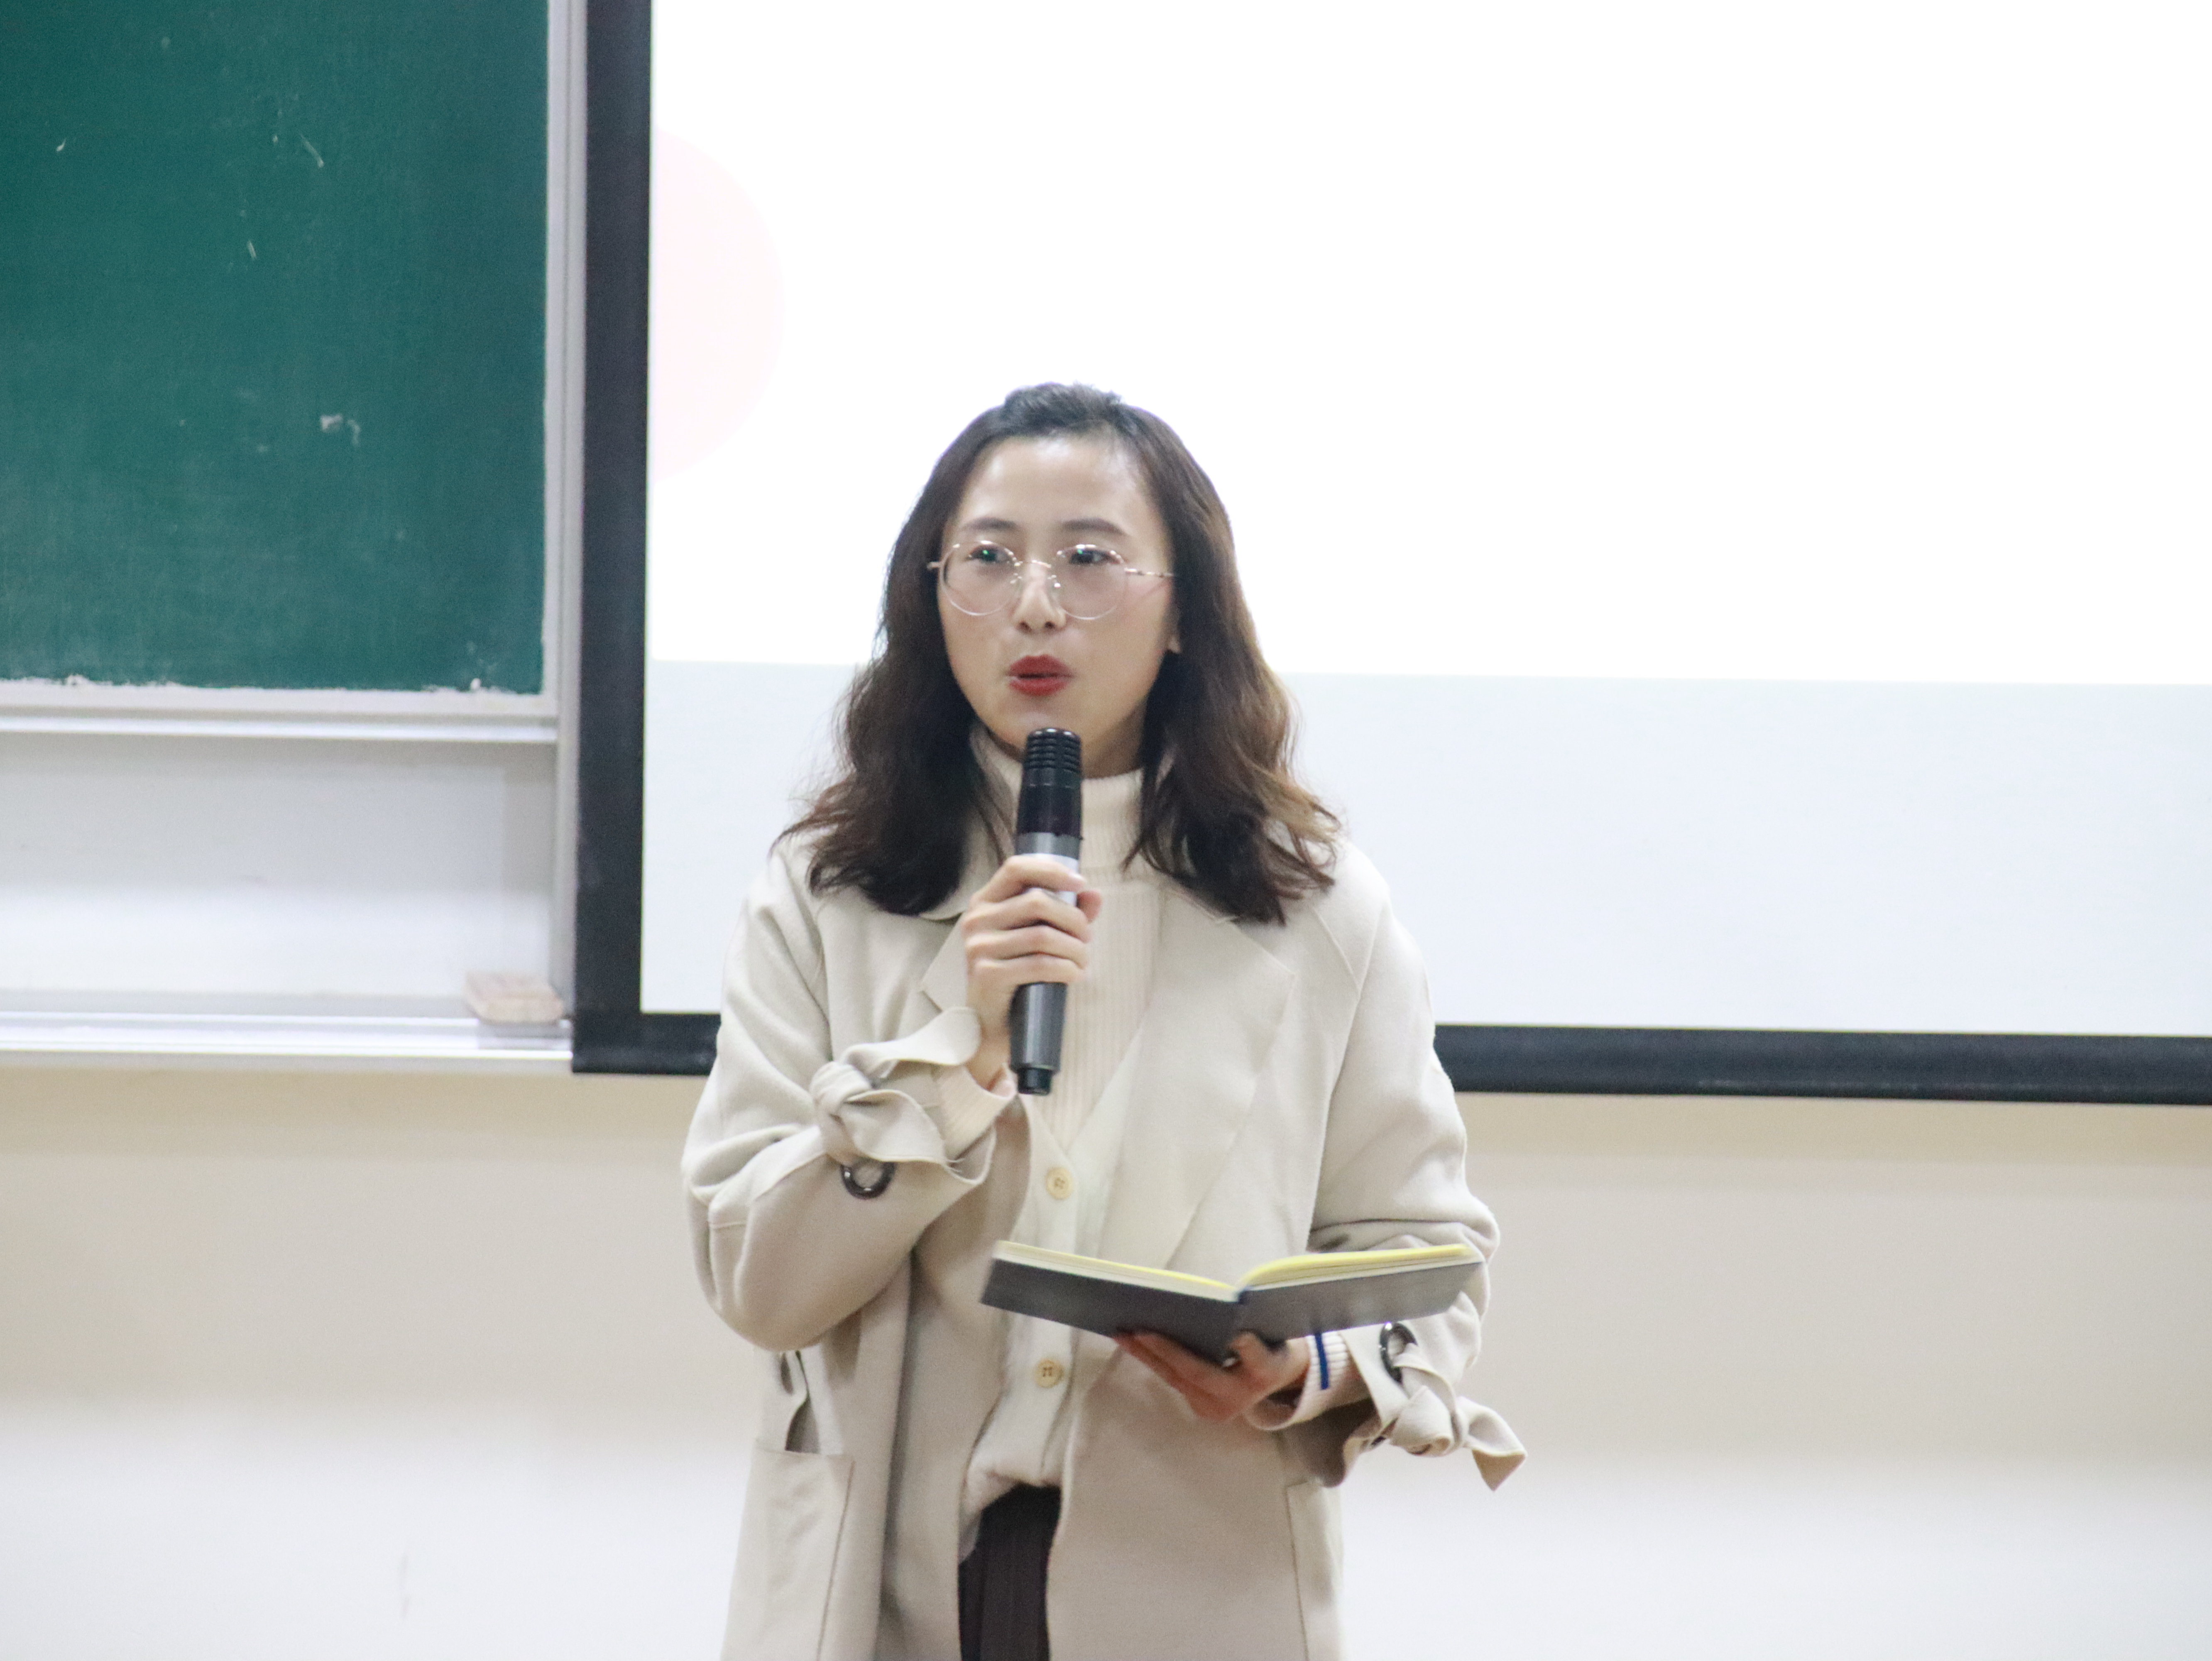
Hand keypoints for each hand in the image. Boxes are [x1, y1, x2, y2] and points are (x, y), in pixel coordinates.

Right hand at [959, 854, 1102, 1086]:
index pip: (1016, 868)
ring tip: (1082, 961)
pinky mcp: (986, 975)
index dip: (1052, 871)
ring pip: (1042, 935)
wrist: (991, 1025)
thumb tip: (1094, 894)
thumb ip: (1066, 913)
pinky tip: (1075, 975)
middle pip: (1037, 902)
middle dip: (1073, 919)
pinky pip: (1039, 964)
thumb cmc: (1017, 975)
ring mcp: (978, 947)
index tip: (1081, 884)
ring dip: (1075, 949)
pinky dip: (1066, 969)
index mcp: (985, 902)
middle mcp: (976, 920)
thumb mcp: (1040, 938)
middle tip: (1086, 939)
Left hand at [1113, 1331, 1307, 1422]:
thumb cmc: (1275, 1359)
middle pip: (1177, 1374)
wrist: (1279, 1380)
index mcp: (1236, 1393)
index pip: (1197, 1370)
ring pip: (1170, 1377)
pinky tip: (1137, 1341)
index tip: (1145, 1332)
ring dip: (1145, 1355)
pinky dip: (1156, 1359)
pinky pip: (1173, 1378)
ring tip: (1121, 1332)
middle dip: (1149, 1350)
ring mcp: (1205, 1407)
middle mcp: (1217, 1407)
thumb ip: (1253, 1348)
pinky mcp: (1197, 1401)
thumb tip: (1233, 1335)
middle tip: (1124, 1328)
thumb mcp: (1272, 1355)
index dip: (1170, 1351)